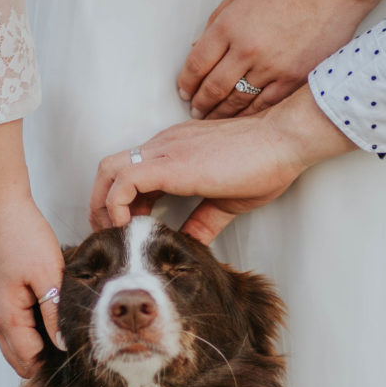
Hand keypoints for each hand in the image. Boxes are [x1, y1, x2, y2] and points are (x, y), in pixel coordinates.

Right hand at [0, 198, 65, 377]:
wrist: (0, 207)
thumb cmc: (23, 236)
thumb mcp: (48, 276)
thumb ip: (54, 314)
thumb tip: (63, 345)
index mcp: (6, 316)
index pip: (28, 360)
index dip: (52, 362)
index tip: (76, 353)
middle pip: (18, 359)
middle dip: (43, 359)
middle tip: (72, 344)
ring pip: (14, 343)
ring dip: (36, 344)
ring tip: (63, 329)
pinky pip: (12, 326)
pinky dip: (29, 329)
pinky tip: (49, 314)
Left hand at [90, 88, 356, 242]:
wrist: (284, 141)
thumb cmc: (265, 164)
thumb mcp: (226, 200)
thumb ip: (203, 221)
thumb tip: (190, 245)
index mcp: (174, 153)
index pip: (131, 173)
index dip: (122, 204)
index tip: (129, 230)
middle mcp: (163, 147)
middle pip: (109, 168)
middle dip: (101, 204)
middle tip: (112, 236)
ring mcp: (164, 152)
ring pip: (109, 171)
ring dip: (104, 206)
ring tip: (117, 235)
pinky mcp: (171, 165)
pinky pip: (125, 182)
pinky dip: (118, 205)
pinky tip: (131, 228)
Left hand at [178, 0, 385, 120]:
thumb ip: (219, 19)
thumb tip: (201, 46)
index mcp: (230, 25)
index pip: (196, 64)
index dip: (186, 82)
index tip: (184, 90)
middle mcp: (247, 50)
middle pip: (213, 88)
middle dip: (200, 103)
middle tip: (195, 110)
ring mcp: (272, 67)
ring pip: (237, 102)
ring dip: (221, 113)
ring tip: (213, 119)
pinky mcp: (294, 78)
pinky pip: (265, 105)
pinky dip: (249, 114)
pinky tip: (241, 118)